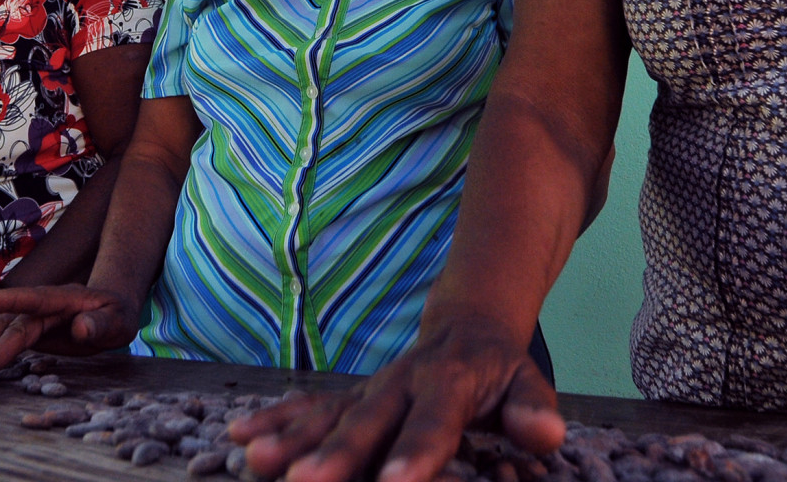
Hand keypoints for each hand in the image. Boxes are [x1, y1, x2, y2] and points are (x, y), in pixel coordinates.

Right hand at [0, 285, 141, 385]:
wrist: (111, 309)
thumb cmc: (116, 316)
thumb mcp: (118, 321)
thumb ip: (101, 324)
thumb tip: (80, 328)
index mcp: (64, 300)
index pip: (35, 300)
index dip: (10, 301)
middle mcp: (42, 306)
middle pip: (10, 326)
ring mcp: (33, 314)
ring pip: (0, 330)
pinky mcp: (28, 325)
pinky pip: (2, 329)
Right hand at [227, 320, 564, 481]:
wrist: (465, 323)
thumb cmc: (499, 369)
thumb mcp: (526, 382)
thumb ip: (532, 409)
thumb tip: (547, 434)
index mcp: (449, 383)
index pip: (432, 423)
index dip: (414, 454)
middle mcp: (400, 384)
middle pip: (366, 424)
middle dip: (336, 456)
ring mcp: (369, 390)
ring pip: (327, 416)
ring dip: (290, 440)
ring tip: (255, 462)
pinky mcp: (349, 398)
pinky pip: (308, 409)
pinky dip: (274, 422)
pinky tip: (239, 437)